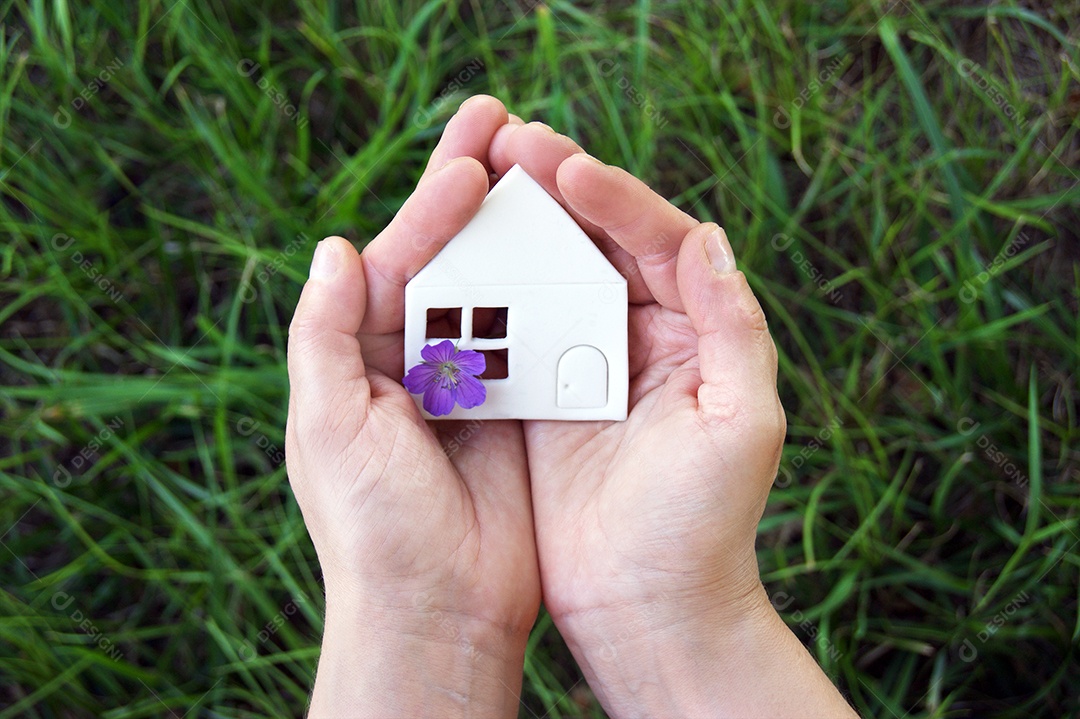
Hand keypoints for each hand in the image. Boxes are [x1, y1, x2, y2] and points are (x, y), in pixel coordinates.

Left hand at [285, 97, 539, 717]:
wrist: (438, 608)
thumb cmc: (372, 524)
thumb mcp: (328, 424)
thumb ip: (323, 334)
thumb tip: (332, 247)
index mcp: (360, 356)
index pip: (395, 260)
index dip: (430, 207)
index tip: (471, 163)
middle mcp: (414, 360)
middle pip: (448, 259)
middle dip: (474, 193)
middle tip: (505, 123)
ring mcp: (471, 382)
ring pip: (500, 288)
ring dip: (522, 232)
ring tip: (550, 170)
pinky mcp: (518, 409)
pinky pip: (538, 337)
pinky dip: (555, 294)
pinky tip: (579, 249)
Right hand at [487, 122, 855, 716]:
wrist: (648, 608)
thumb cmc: (706, 524)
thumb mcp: (744, 423)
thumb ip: (734, 327)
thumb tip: (711, 237)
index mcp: (692, 333)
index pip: (656, 239)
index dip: (612, 195)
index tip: (563, 165)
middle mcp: (638, 338)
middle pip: (596, 242)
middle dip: (554, 190)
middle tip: (507, 142)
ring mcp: (583, 365)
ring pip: (548, 275)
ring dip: (514, 229)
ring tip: (473, 181)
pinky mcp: (538, 399)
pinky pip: (511, 331)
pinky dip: (485, 294)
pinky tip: (452, 262)